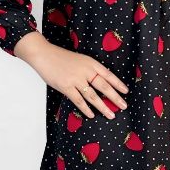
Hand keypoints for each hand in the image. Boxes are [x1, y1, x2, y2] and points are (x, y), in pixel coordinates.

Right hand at [14, 32, 128, 118]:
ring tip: (111, 115)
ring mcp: (75, 79)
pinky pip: (78, 101)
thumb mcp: (80, 60)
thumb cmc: (61, 58)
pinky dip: (86, 109)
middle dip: (115, 97)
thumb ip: (89, 70)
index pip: (108, 74)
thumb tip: (100, 86)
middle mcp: (85, 71)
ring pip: (93, 96)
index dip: (118, 84)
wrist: (44, 54)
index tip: (126, 91)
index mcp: (91, 63)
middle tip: (124, 106)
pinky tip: (92, 115)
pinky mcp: (66, 87)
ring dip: (103, 107)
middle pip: (104, 86)